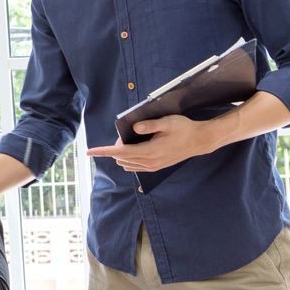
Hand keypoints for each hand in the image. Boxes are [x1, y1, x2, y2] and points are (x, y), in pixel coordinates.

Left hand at [87, 115, 213, 171]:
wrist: (200, 141)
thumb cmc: (184, 129)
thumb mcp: (167, 122)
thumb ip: (149, 125)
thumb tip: (133, 128)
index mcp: (150, 151)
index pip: (120, 152)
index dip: (103, 151)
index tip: (89, 152)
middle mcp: (150, 162)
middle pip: (121, 158)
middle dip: (115, 148)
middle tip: (122, 135)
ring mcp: (153, 166)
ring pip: (127, 164)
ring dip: (121, 154)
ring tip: (128, 141)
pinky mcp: (156, 167)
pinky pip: (135, 167)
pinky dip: (128, 160)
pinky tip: (130, 152)